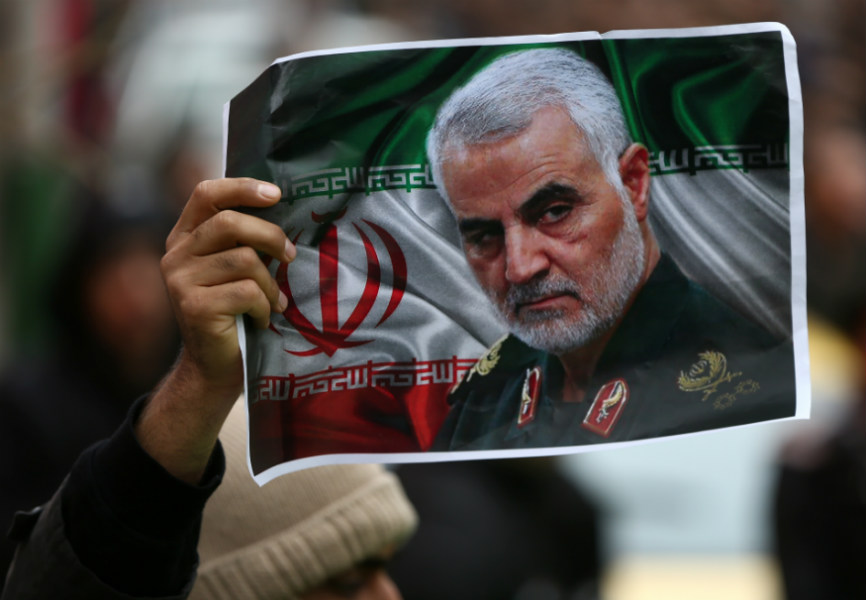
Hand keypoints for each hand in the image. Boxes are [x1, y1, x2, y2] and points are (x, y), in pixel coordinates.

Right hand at [137, 178, 294, 482]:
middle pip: (230, 223)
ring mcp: (179, 280)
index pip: (206, 193)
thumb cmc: (234, 315)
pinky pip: (246, 291)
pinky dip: (265, 305)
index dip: (242, 187)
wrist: (214, 368)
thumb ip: (244, 240)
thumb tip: (285, 206)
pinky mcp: (193, 306)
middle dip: (270, 236)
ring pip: (244, 260)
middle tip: (290, 256)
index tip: (276, 193)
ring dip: (270, 283)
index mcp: (185, 237)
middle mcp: (175, 254)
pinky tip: (264, 318)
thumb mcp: (234, 269)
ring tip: (274, 300)